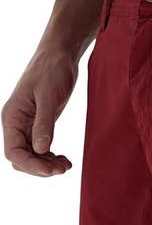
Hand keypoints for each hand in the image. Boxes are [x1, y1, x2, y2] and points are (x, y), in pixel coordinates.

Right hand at [2, 48, 76, 176]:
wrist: (60, 54)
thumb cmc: (52, 70)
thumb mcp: (49, 97)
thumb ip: (44, 124)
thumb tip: (41, 150)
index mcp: (12, 117)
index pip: (13, 152)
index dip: (31, 165)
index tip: (52, 170)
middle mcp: (15, 124)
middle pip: (21, 159)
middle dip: (40, 168)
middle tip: (63, 168)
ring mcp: (26, 126)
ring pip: (31, 156)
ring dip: (46, 165)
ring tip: (66, 165)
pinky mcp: (38, 125)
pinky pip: (39, 149)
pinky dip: (50, 158)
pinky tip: (64, 159)